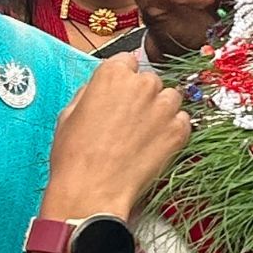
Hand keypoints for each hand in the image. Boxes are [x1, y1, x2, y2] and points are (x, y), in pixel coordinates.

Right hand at [40, 54, 188, 220]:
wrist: (92, 190)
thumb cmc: (76, 157)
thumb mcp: (68, 114)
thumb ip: (90, 91)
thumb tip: (100, 87)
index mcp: (112, 74)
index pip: (127, 62)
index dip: (123, 80)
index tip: (121, 93)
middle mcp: (142, 85)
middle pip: (150, 81)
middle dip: (142, 97)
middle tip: (129, 120)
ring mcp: (163, 107)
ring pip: (171, 98)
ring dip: (161, 111)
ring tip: (142, 134)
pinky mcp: (179, 130)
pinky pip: (183, 121)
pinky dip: (173, 131)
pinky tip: (154, 145)